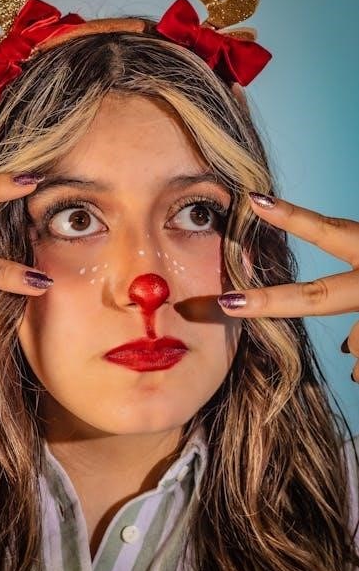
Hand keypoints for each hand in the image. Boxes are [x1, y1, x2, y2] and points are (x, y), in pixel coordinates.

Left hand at [217, 192, 358, 381]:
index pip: (328, 231)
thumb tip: (333, 314)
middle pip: (316, 298)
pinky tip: (358, 369)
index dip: (291, 217)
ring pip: (354, 340)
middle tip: (225, 303)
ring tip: (351, 361)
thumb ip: (357, 256)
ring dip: (352, 344)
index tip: (252, 200)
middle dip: (268, 303)